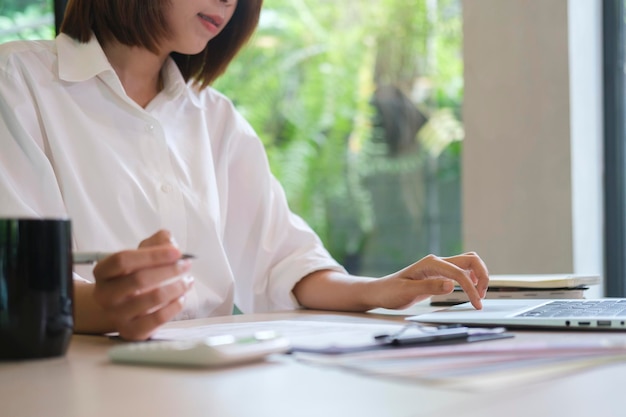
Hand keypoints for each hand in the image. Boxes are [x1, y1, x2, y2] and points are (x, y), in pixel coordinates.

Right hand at [92, 230, 193, 340]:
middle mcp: (104, 295)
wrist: (120, 308)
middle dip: (169, 270)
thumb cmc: (134, 275)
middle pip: (139, 279)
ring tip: (188, 281)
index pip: (123, 260)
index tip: (177, 252)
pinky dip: (175, 306)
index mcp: (102, 272)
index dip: (153, 254)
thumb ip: (157, 242)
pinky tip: (182, 298)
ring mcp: (116, 315)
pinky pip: (158, 318)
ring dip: (177, 287)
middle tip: (186, 265)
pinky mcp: (131, 332)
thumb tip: (171, 244)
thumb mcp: (142, 253)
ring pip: (152, 298)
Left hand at [371, 252, 488, 309]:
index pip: (459, 273)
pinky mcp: (440, 275)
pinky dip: (471, 279)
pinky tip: (470, 291)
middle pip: (470, 260)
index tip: (476, 304)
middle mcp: (437, 262)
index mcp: (431, 264)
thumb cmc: (390, 292)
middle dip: (483, 276)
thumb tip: (451, 285)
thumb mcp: (407, 291)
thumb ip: (429, 287)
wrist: (380, 292)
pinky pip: (462, 271)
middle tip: (482, 296)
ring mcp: (439, 267)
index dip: (471, 288)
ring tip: (479, 295)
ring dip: (479, 276)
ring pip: (468, 263)